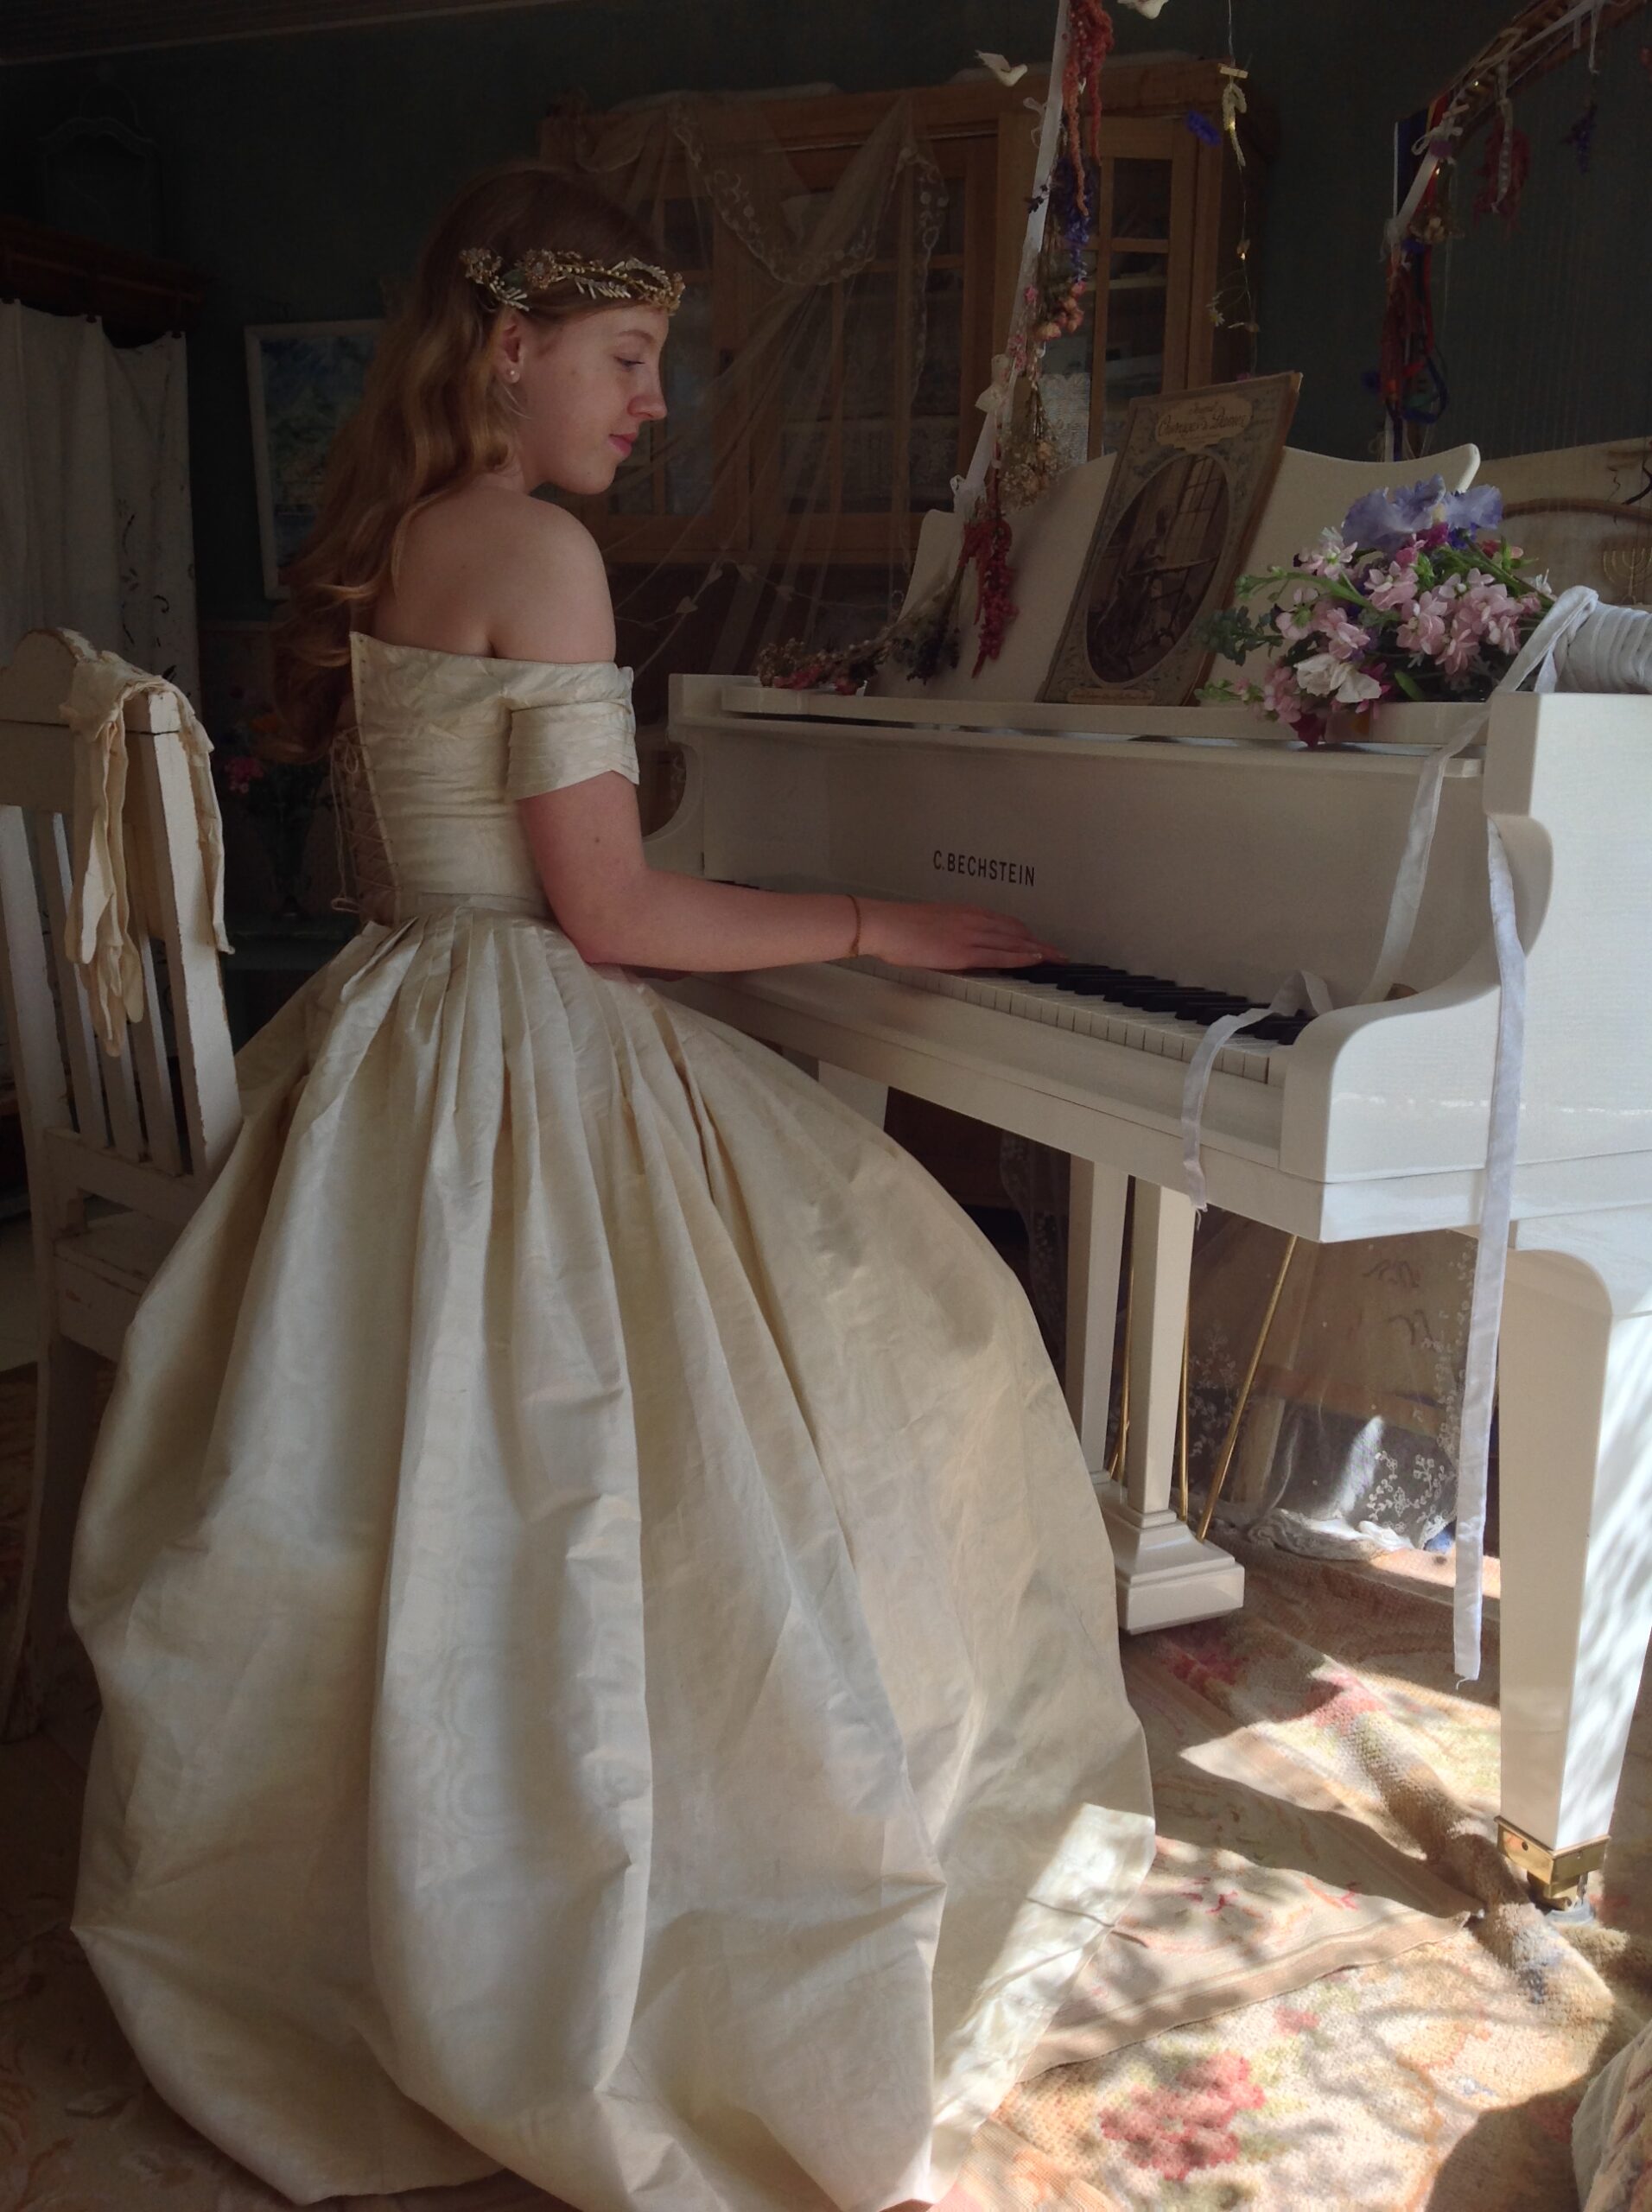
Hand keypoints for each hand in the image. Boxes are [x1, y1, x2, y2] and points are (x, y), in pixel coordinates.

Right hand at [857, 898, 1064, 971]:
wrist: (887, 925)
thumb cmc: (902, 927)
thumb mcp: (936, 924)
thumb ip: (955, 932)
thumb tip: (965, 945)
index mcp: (968, 912)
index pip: (1007, 923)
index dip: (1027, 935)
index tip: (1041, 943)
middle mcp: (975, 920)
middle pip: (1017, 932)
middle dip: (1040, 944)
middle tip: (1059, 954)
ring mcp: (971, 935)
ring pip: (1014, 943)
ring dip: (1039, 951)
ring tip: (1057, 959)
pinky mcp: (964, 952)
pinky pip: (1000, 956)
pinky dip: (1021, 957)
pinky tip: (1036, 960)